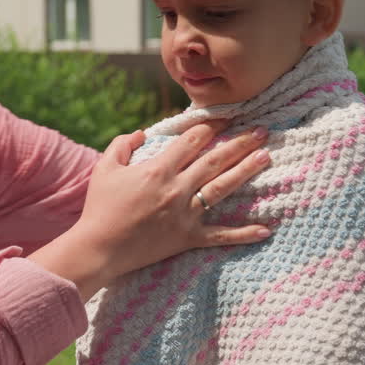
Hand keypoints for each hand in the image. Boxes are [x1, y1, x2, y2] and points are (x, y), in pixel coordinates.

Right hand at [31, 122, 271, 300]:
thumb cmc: (99, 206)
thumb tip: (143, 132)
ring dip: (245, 171)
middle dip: (240, 143)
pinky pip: (220, 236)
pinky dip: (242, 234)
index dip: (211, 125)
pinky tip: (265, 230)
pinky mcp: (187, 238)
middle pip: (214, 160)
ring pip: (222, 189)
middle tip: (261, 130)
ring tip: (265, 157)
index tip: (227, 116)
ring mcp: (185, 214)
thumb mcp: (105, 167)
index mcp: (158, 169)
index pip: (192, 141)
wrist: (98, 248)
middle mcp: (176, 189)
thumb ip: (123, 144)